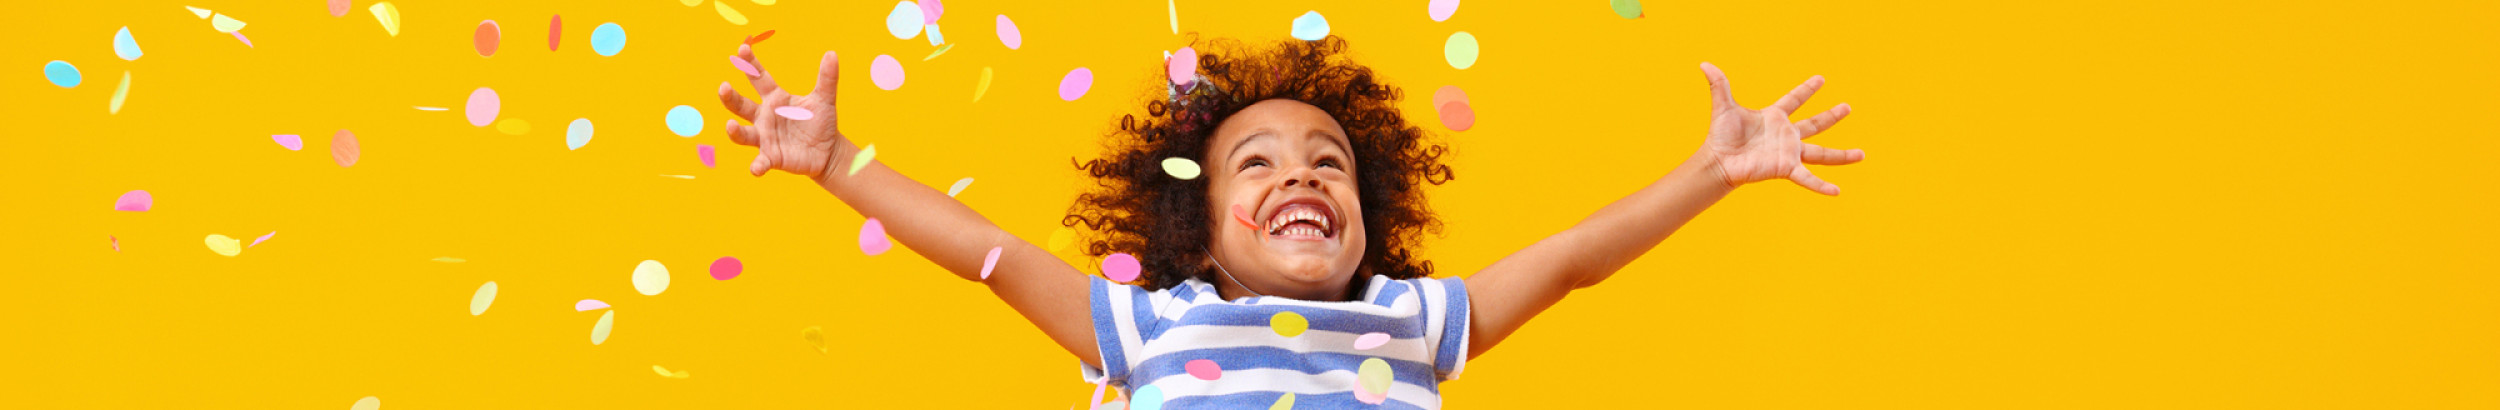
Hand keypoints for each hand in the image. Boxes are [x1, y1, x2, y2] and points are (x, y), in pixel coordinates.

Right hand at [719, 44, 849, 180]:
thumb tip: (832, 53)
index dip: (750, 64)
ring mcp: (765, 138)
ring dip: (735, 131)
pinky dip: (757, 165)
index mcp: (774, 98)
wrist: (827, 151)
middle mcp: (764, 117)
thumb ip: (827, 78)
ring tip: (730, 126)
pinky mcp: (771, 158)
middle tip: (723, 87)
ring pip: (743, 134)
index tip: (742, 49)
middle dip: (730, 97)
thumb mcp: (824, 100)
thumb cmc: (820, 122)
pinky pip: (760, 162)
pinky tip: (756, 169)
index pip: (758, 77)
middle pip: (740, 106)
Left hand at [1696, 62, 1863, 194]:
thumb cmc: (1721, 136)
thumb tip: (1704, 64)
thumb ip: (1719, 85)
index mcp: (1774, 117)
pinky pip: (1807, 177)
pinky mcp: (1786, 168)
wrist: (1718, 161)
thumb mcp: (1724, 107)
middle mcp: (1785, 135)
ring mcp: (1788, 152)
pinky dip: (1821, 185)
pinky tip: (1836, 191)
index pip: (1794, 100)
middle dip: (1831, 116)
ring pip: (1821, 154)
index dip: (1806, 90)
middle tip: (1848, 107)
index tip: (1820, 79)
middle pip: (1814, 124)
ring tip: (1862, 155)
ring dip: (1841, 155)